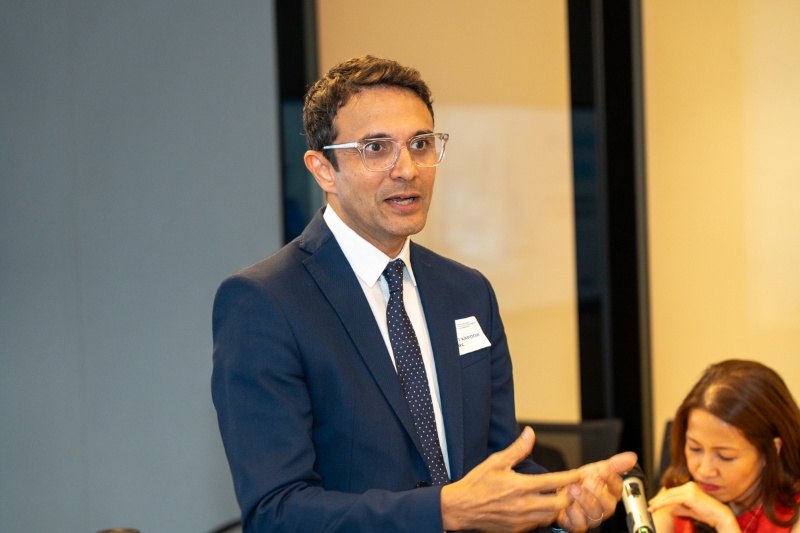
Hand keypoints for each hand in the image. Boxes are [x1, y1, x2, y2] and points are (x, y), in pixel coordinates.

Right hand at [441, 427, 580, 532]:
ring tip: (559, 496)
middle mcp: (524, 505)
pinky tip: (542, 507)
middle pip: (559, 504)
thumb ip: (517, 449)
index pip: (554, 482)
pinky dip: (545, 516)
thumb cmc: (477, 483)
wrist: (461, 508)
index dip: (570, 478)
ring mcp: (521, 520)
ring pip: (551, 516)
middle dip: (568, 496)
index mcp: (520, 486)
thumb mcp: (496, 461)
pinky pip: (538, 524)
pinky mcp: (517, 530)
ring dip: (558, 507)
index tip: (579, 474)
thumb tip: (530, 434)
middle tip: (570, 488)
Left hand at [555, 451, 638, 531]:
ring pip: (594, 514)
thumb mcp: (597, 468)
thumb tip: (632, 457)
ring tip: (574, 488)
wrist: (563, 489)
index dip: (611, 479)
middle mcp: (603, 507)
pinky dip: (572, 512)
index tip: (603, 470)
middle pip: (608, 505)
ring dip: (583, 499)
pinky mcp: (578, 524)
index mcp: (610, 493)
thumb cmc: (583, 481)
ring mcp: (591, 516)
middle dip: (598, 492)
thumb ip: (615, 464)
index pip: (617, 488)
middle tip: (587, 481)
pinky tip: (567, 502)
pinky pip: (579, 523)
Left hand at [648, 482, 738, 532]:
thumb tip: (671, 509)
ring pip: (669, 495)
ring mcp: (690, 489)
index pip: (673, 492)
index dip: (662, 497)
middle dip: (658, 499)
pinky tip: (657, 507)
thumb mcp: (692, 510)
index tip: (654, 503)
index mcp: (690, 487)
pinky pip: (673, 499)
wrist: (721, 516)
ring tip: (651, 508)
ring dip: (659, 502)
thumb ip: (681, 508)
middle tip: (650, 505)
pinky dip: (663, 503)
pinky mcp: (690, 495)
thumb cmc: (709, 514)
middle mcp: (689, 486)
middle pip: (670, 492)